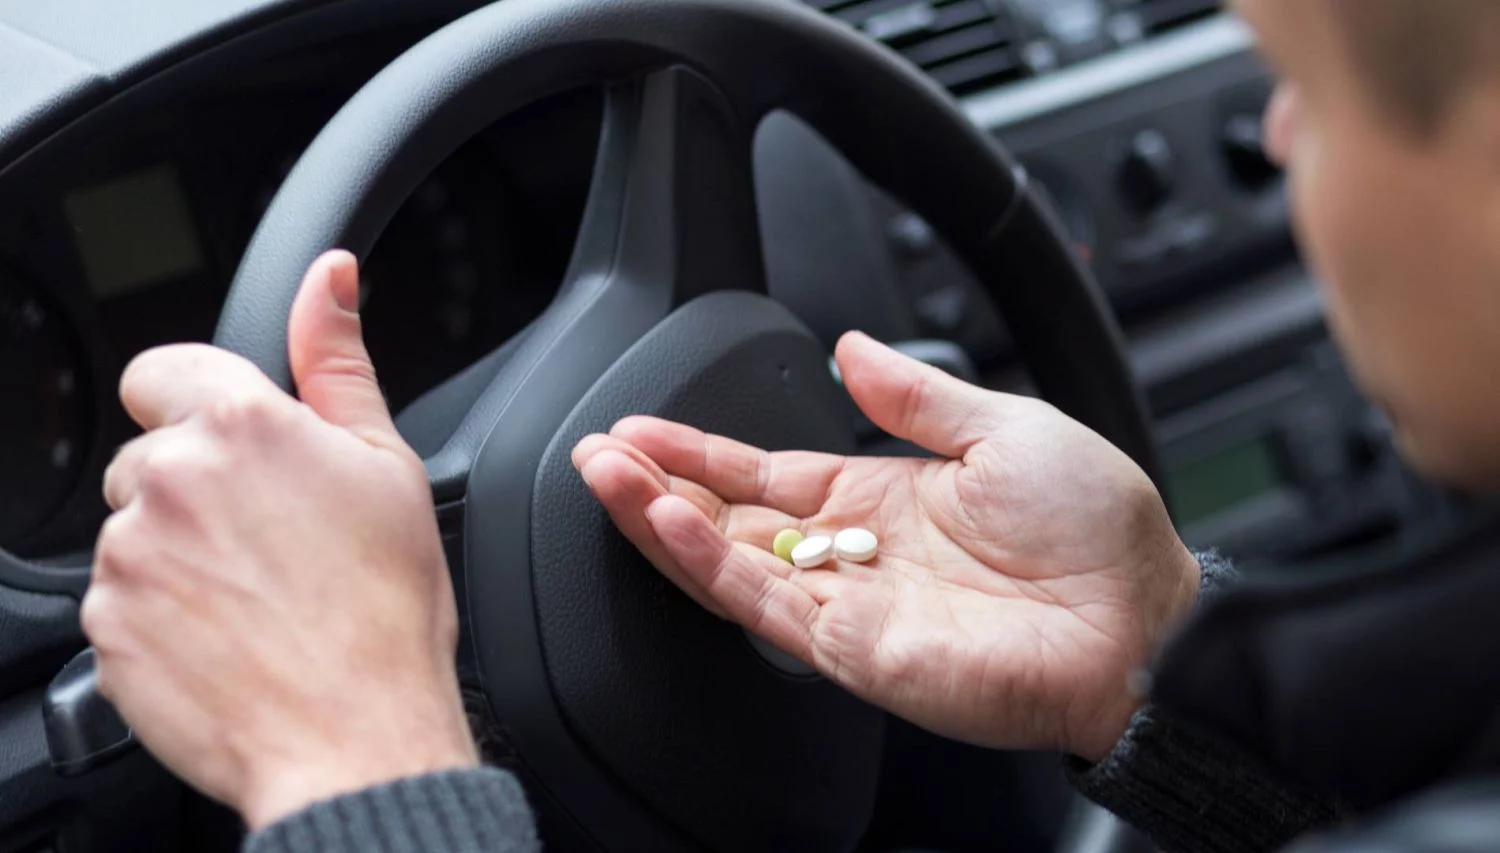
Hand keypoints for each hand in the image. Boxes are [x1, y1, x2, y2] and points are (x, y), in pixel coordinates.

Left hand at [82, 251, 476, 828]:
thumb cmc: (386, 607)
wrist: (355, 732)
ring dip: (179, 550)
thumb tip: (329, 275)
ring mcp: (127, 553)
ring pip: (135, 528)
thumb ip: (338, 360)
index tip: (242, 453)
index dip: (204, 408)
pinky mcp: (104, 622)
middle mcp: (169, 475)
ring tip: (255, 596)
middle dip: (196, 485)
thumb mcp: (387, 464)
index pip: (163, 370)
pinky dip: (159, 611)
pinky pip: (118, 597)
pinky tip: (225, 634)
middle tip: (271, 539)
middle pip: (151, 454)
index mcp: (240, 422)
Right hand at [574, 332, 1199, 760]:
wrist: (1143, 618)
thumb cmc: (1097, 532)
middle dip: (660, 486)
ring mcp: (849, 606)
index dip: (702, 453)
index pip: (767, 474)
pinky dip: (710, 564)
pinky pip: (766, 604)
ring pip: (731, 563)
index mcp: (883, 501)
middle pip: (732, 520)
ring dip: (664, 521)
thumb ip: (916, 395)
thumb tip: (853, 347)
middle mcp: (854, 557)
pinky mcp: (855, 648)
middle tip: (598, 452)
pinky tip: (669, 522)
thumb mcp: (1003, 429)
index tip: (643, 430)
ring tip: (607, 478)